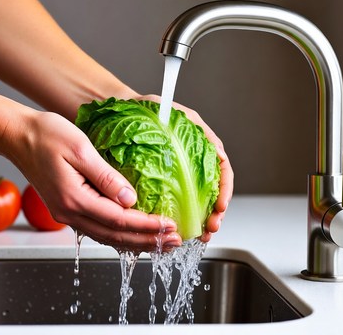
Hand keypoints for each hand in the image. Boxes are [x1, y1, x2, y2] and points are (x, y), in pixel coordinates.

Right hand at [6, 110, 181, 250]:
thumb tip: (131, 199)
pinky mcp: (67, 208)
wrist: (19, 136)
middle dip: (147, 241)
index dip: (147, 226)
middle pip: (115, 236)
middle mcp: (70, 213)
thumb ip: (106, 177)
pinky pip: (98, 229)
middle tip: (174, 242)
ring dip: (136, 242)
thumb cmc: (47, 136)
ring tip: (160, 243)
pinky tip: (133, 234)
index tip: (170, 226)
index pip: (120, 221)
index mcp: (74, 199)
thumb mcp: (81, 149)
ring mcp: (67, 213)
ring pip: (108, 237)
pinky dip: (120, 235)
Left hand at [139, 95, 233, 241]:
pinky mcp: (167, 178)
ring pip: (200, 197)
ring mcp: (181, 168)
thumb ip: (180, 123)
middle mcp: (192, 155)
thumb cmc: (140, 109)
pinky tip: (181, 227)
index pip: (220, 164)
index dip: (224, 187)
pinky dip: (185, 215)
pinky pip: (180, 199)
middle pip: (214, 186)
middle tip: (211, 227)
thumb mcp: (162, 109)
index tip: (220, 205)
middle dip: (216, 210)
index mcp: (197, 138)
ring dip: (204, 217)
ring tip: (202, 234)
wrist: (118, 112)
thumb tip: (206, 149)